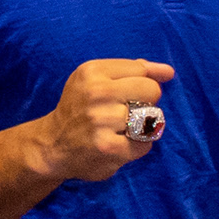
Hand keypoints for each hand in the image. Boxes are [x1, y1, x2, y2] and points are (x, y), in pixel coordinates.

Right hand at [19, 57, 173, 183]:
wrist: (51, 144)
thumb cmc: (80, 107)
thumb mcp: (96, 79)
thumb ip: (132, 71)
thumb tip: (167, 72)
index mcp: (92, 71)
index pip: (142, 70)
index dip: (142, 84)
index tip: (130, 95)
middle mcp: (95, 93)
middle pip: (151, 90)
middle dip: (146, 103)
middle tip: (127, 112)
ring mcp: (100, 121)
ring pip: (150, 118)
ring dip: (141, 128)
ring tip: (122, 130)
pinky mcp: (107, 147)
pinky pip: (144, 144)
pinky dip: (138, 147)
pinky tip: (121, 145)